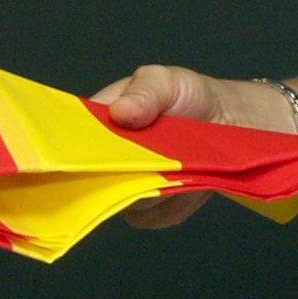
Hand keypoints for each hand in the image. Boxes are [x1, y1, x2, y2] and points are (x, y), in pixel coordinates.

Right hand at [88, 64, 269, 228]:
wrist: (225, 123)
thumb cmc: (188, 96)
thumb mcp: (166, 81)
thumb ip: (145, 92)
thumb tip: (120, 111)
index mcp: (98, 126)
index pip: (71, 146)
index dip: (81, 152)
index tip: (109, 150)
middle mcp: (105, 162)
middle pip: (94, 183)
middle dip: (126, 175)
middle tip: (157, 158)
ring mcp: (126, 189)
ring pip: (125, 204)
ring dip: (156, 189)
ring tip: (180, 164)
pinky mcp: (150, 212)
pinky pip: (152, 217)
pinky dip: (173, 204)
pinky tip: (188, 183)